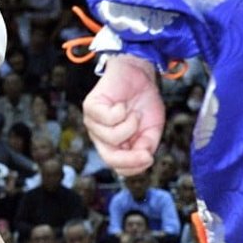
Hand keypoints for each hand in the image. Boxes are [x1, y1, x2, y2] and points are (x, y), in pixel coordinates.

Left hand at [82, 56, 164, 173]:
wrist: (139, 74)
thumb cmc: (143, 102)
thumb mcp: (152, 129)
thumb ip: (147, 145)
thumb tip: (144, 159)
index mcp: (113, 145)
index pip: (117, 167)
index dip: (133, 168)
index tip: (149, 158)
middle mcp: (99, 137)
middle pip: (110, 158)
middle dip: (130, 157)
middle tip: (147, 150)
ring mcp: (92, 123)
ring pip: (112, 138)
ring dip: (131, 125)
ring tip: (133, 113)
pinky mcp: (90, 108)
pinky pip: (108, 119)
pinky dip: (122, 112)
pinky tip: (122, 105)